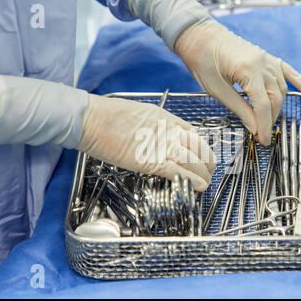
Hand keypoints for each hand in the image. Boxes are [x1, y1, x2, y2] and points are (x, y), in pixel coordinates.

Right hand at [77, 95, 215, 190]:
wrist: (91, 119)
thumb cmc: (108, 116)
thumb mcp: (140, 114)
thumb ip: (155, 126)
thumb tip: (160, 136)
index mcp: (166, 118)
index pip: (194, 134)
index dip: (202, 147)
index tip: (203, 156)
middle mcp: (169, 131)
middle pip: (200, 148)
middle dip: (208, 161)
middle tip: (209, 171)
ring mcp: (161, 146)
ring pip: (194, 161)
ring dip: (203, 173)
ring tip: (206, 181)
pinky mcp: (151, 162)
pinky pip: (179, 172)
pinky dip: (192, 180)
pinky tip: (200, 186)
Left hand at [175, 21, 300, 145]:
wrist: (199, 36)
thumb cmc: (202, 60)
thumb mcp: (216, 89)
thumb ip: (239, 108)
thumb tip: (254, 128)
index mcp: (248, 70)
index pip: (263, 105)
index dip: (263, 125)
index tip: (262, 140)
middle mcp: (263, 63)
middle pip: (275, 97)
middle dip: (270, 119)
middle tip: (262, 135)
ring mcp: (267, 58)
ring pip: (281, 88)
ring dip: (278, 107)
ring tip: (269, 123)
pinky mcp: (266, 57)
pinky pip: (288, 71)